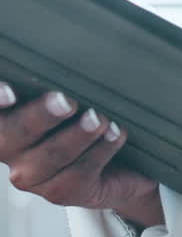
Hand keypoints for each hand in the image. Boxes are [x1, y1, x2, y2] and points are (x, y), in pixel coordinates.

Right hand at [0, 85, 163, 227]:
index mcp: (5, 120)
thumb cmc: (80, 111)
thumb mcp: (62, 90)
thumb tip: (54, 44)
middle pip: (12, 136)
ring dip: (77, 135)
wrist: (115, 159)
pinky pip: (79, 173)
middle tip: (66, 101)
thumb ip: (48, 78)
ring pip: (50, 157)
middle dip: (40, 117)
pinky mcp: (62, 191)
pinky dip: (100, 150)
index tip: (10, 92)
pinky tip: (115, 133)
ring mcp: (33, 175)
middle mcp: (10, 149)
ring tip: (98, 118)